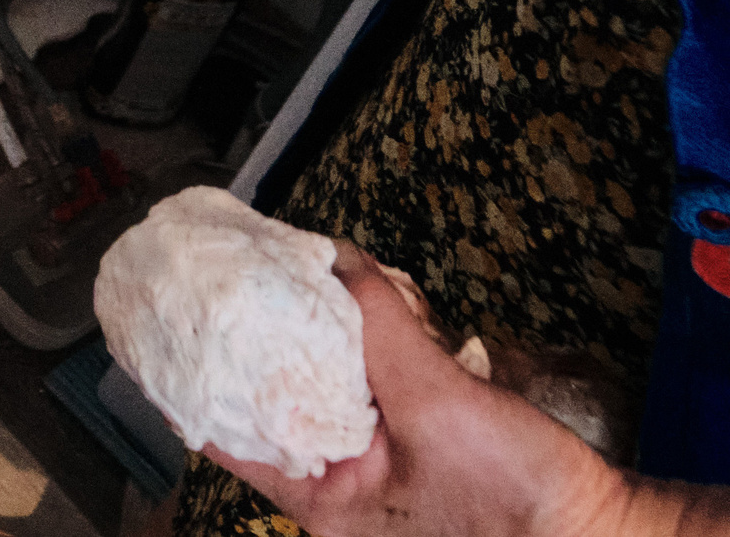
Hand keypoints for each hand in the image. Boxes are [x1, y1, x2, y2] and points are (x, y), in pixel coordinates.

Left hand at [203, 243, 625, 536]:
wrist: (601, 533)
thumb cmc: (515, 497)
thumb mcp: (434, 402)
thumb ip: (377, 329)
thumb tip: (336, 259)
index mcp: (318, 501)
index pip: (222, 431)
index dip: (191, 373)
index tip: (167, 318)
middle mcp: (334, 492)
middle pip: (274, 400)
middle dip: (273, 337)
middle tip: (260, 276)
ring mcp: (372, 474)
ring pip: (324, 388)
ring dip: (330, 336)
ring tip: (328, 283)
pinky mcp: (412, 454)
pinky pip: (371, 394)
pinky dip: (374, 351)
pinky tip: (387, 314)